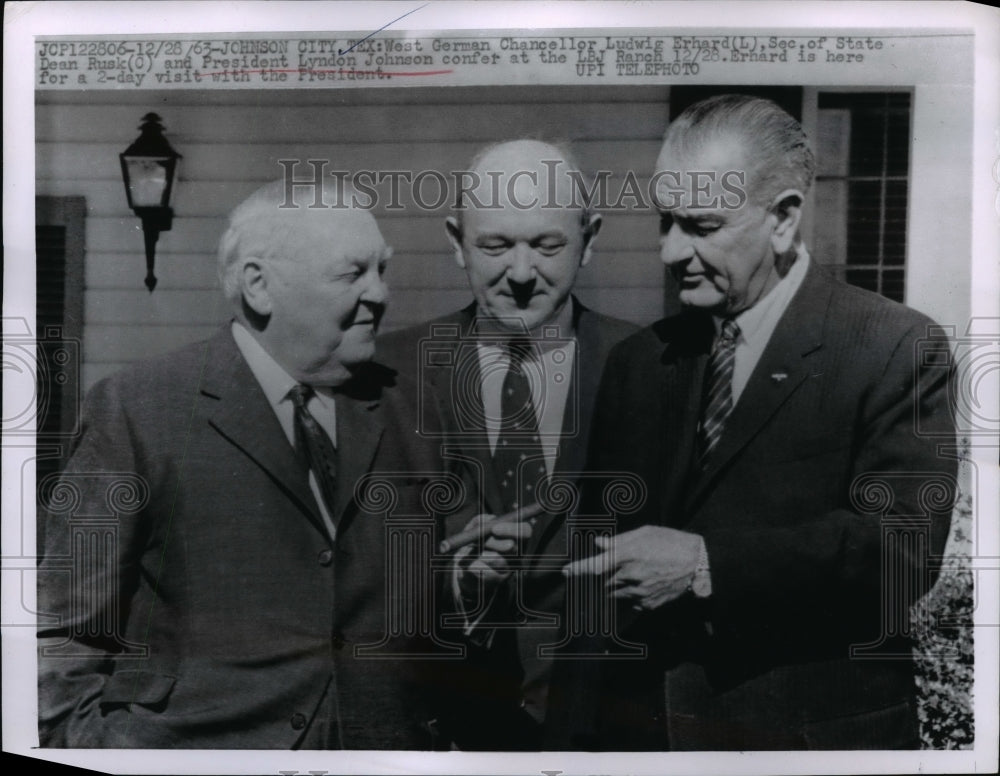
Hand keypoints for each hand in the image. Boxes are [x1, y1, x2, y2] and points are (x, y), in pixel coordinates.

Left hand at [455, 513, 532, 593]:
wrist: (465, 569)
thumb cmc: (472, 544)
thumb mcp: (474, 528)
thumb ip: (481, 520)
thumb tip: (488, 519)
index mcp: (515, 537)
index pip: (526, 531)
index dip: (512, 529)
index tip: (494, 529)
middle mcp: (516, 553)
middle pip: (512, 546)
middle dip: (491, 542)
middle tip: (479, 542)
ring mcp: (509, 568)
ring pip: (496, 559)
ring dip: (479, 554)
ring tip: (471, 552)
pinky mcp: (497, 581)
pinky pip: (484, 572)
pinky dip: (473, 565)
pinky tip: (470, 564)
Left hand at [562, 525, 702, 611]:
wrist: (699, 564)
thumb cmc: (672, 542)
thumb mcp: (645, 533)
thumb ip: (619, 541)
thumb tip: (599, 544)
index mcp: (627, 556)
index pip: (594, 566)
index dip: (578, 569)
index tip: (566, 571)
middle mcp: (630, 576)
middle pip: (604, 582)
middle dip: (605, 576)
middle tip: (618, 567)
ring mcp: (639, 593)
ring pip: (616, 594)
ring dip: (617, 586)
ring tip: (635, 574)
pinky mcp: (649, 605)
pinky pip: (632, 602)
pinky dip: (633, 595)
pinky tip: (646, 583)